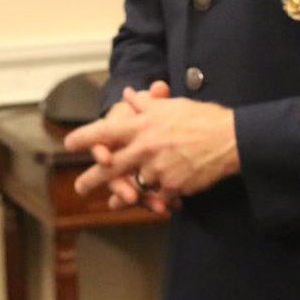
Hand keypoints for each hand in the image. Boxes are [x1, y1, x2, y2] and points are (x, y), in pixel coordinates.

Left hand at [65, 83, 238, 208]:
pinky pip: (157, 195)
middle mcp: (146, 147)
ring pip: (135, 185)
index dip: (85, 137)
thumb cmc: (201, 117)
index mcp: (143, 124)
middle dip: (92, 178)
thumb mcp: (171, 105)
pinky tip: (151, 204)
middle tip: (79, 188)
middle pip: (111, 167)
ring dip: (125, 194)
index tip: (68, 143)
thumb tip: (128, 95)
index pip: (107, 131)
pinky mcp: (173, 186)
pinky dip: (153, 199)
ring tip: (115, 201)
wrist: (230, 139)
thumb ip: (146, 104)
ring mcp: (159, 169)